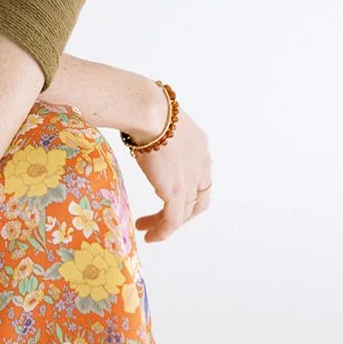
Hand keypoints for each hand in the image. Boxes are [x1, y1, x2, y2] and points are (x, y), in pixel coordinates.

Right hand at [126, 97, 213, 242]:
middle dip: (180, 212)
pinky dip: (163, 231)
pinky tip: (151, 236)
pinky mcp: (176, 191)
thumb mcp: (160, 122)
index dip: (187, 190)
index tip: (166, 194)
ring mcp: (191, 179)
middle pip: (197, 199)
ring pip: (184, 212)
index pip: (200, 177)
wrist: (148, 110)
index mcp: (199, 146)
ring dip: (166, 224)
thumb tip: (141, 134)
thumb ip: (159, 135)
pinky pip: (172, 220)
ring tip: (148, 229)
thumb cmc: (145, 107)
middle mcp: (201, 164)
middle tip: (160, 217)